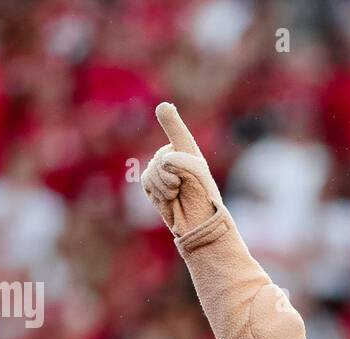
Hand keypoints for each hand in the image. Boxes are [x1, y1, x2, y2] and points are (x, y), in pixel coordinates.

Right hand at [142, 103, 221, 236]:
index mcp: (186, 150)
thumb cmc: (202, 196)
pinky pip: (147, 181)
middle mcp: (170, 156)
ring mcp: (158, 168)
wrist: (196, 221)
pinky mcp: (149, 183)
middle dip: (173, 176)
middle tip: (184, 187)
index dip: (171, 123)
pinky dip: (159, 192)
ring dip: (167, 186)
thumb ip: (182, 160)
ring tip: (178, 193)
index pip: (178, 135)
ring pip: (153, 171)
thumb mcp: (197, 173)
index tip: (164, 108)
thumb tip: (165, 160)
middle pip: (162, 159)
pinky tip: (169, 198)